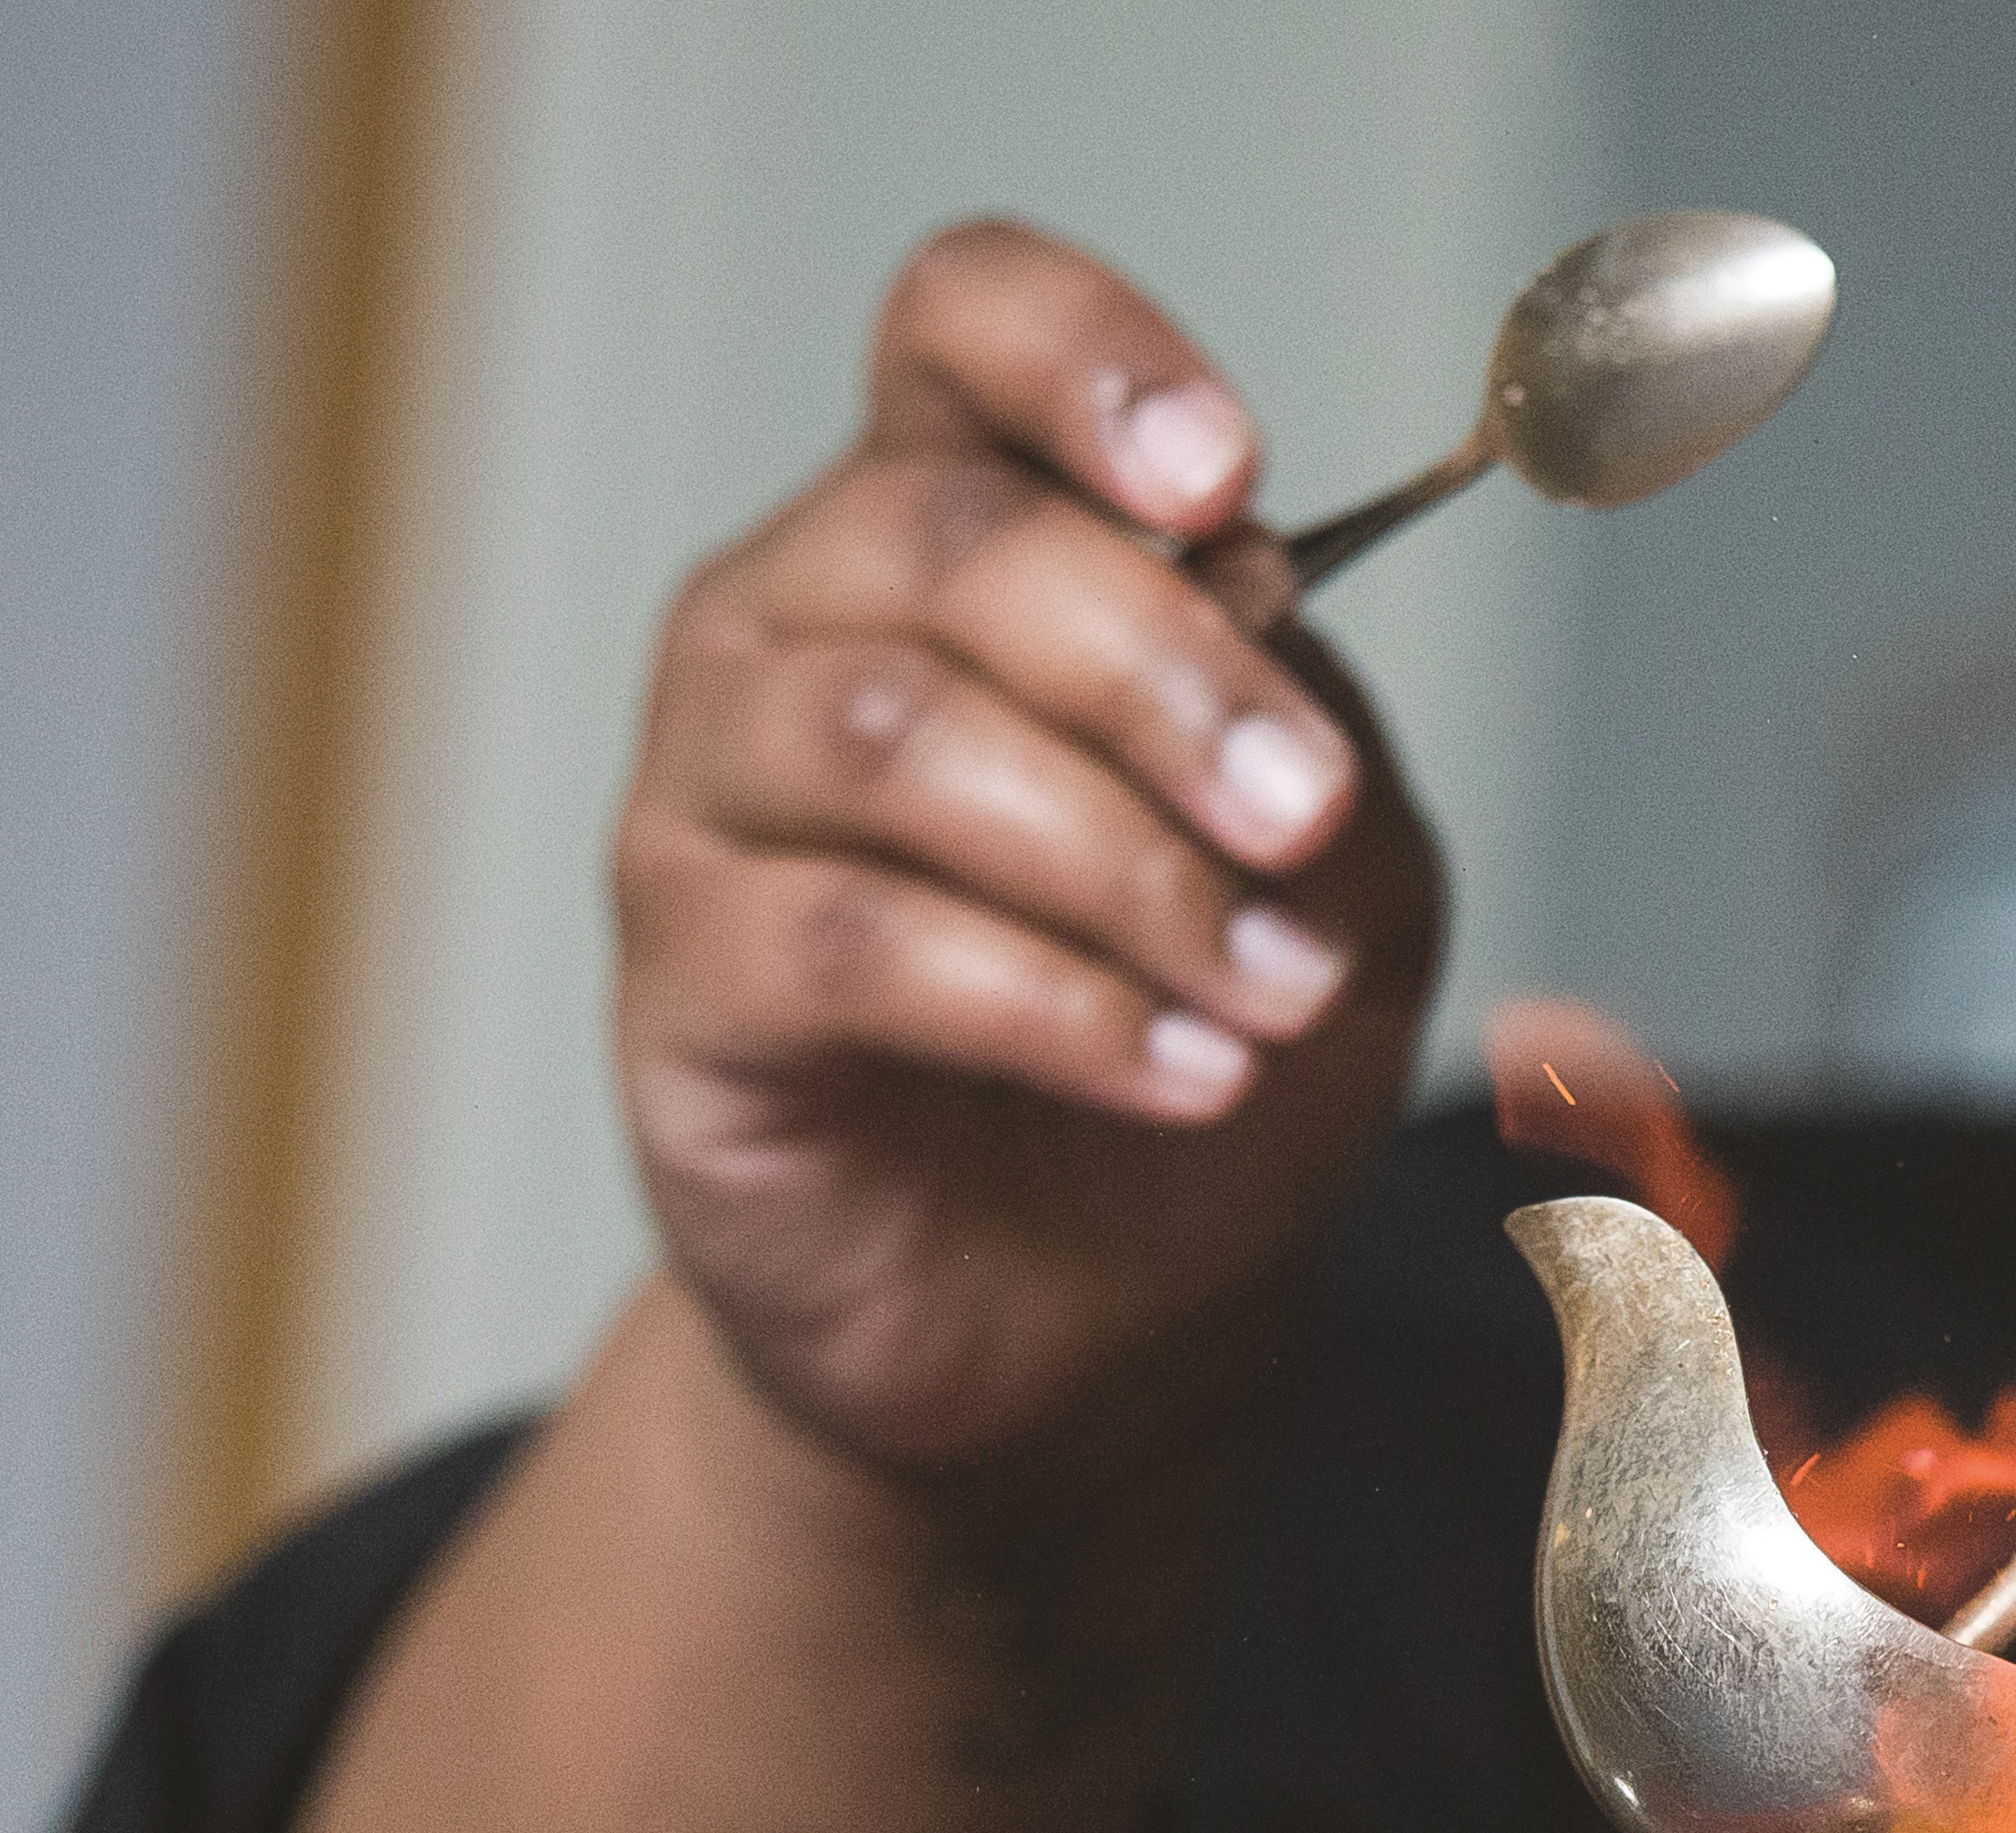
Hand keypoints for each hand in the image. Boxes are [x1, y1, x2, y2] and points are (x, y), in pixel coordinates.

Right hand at [613, 220, 1444, 1495]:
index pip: (963, 327)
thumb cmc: (1184, 1040)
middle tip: (1301, 813)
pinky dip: (1044, 1004)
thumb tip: (1246, 589)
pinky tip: (1173, 1069)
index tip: (1224, 479)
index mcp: (951, 527)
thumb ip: (1303, 714)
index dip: (1082, 357)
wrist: (1078, 1322)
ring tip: (1265, 990)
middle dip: (1162, 670)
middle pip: (945, 534)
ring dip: (1116, 862)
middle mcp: (796, 623)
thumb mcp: (1333, 871)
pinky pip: (842, 943)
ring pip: (883, 733)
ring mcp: (710, 799)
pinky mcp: (682, 985)